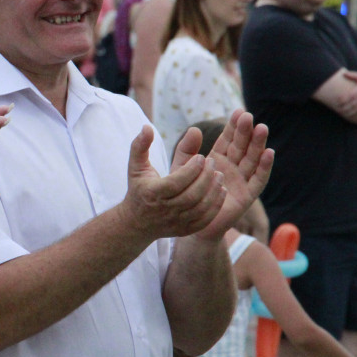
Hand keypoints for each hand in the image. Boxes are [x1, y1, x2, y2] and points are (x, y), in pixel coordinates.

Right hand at [115, 125, 225, 241]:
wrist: (137, 222)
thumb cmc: (138, 188)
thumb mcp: (136, 166)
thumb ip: (140, 145)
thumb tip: (147, 127)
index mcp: (152, 193)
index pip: (176, 182)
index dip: (191, 169)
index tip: (201, 156)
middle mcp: (164, 210)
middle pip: (191, 195)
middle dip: (205, 177)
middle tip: (212, 162)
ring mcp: (176, 222)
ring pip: (201, 207)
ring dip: (213, 190)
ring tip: (218, 174)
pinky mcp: (186, 230)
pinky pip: (205, 219)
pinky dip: (216, 205)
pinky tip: (220, 190)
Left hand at [192, 110, 274, 241]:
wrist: (189, 221)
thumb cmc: (185, 193)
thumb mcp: (182, 169)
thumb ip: (186, 150)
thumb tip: (194, 128)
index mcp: (218, 158)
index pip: (228, 139)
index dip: (234, 126)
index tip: (238, 111)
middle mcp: (233, 167)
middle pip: (242, 146)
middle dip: (246, 131)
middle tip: (249, 116)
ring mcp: (241, 180)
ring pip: (252, 159)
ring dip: (258, 145)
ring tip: (262, 128)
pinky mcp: (247, 195)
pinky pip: (257, 180)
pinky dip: (264, 167)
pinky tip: (268, 153)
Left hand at [339, 71, 356, 119]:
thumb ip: (353, 75)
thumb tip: (343, 73)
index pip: (352, 94)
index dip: (344, 99)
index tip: (337, 101)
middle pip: (354, 103)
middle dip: (345, 107)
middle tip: (337, 109)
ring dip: (349, 112)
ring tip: (342, 113)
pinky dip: (356, 115)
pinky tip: (350, 116)